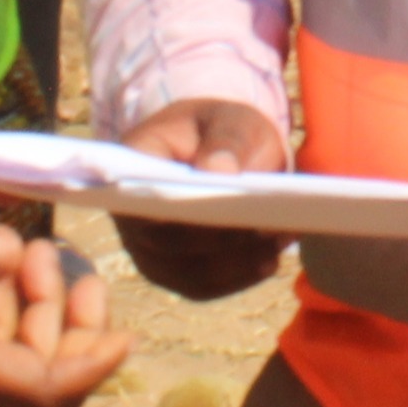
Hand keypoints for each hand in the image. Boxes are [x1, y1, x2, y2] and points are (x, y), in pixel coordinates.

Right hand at [111, 99, 290, 301]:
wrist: (219, 152)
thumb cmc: (222, 131)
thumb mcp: (231, 120)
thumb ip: (226, 140)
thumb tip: (219, 172)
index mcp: (134, 162)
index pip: (142, 192)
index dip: (179, 207)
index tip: (225, 206)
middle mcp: (130, 213)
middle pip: (168, 241)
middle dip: (220, 239)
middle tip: (266, 230)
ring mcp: (148, 248)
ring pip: (188, 272)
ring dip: (235, 264)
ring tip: (276, 246)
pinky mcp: (173, 272)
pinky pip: (202, 286)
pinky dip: (238, 277)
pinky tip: (269, 261)